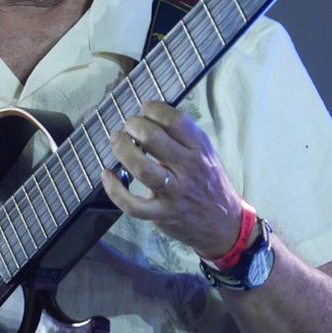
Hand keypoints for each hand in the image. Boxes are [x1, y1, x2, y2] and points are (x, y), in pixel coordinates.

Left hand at [99, 101, 243, 259]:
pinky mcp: (162, 214)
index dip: (152, 109)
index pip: (174, 119)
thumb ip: (181, 135)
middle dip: (132, 126)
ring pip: (142, 168)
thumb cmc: (207, 182)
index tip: (144, 112)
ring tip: (116, 142)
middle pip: (153, 138)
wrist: (223, 223)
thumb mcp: (204, 152)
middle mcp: (188, 167)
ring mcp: (174, 192)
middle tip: (128, 128)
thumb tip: (147, 115)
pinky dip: (114, 189)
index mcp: (198, 147)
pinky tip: (108, 175)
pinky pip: (133, 205)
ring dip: (122, 150)